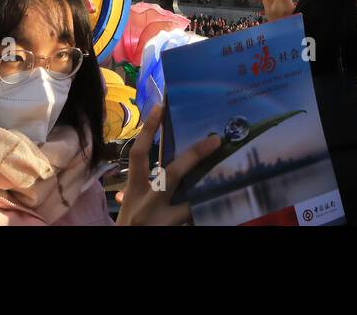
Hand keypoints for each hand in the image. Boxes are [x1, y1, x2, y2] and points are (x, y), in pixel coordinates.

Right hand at [117, 103, 221, 225]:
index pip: (138, 154)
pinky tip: (222, 206)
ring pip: (190, 201)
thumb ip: (141, 186)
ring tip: (230, 174)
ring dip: (209, 190)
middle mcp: (146, 202)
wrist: (126, 249)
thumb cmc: (131, 224)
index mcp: (134, 189)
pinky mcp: (171, 231)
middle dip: (196, 155)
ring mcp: (161, 219)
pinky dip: (207, 213)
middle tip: (216, 140)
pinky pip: (195, 220)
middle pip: (174, 172)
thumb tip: (156, 165)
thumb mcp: (130, 204)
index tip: (160, 106)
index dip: (148, 129)